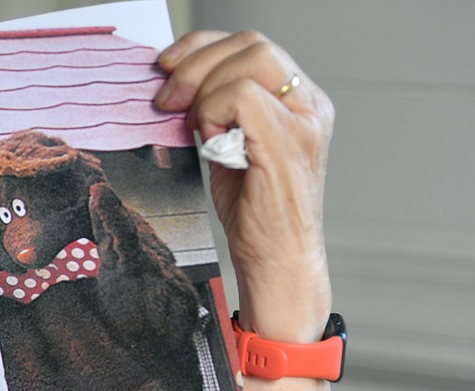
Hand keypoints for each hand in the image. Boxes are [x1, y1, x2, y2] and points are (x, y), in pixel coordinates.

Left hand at [155, 31, 332, 342]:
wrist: (278, 263)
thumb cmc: (256, 217)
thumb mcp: (231, 152)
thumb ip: (217, 114)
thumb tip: (177, 86)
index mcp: (299, 102)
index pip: (253, 46)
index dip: (203, 47)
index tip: (168, 70)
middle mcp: (308, 105)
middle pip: (252, 43)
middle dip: (196, 61)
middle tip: (166, 97)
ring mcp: (303, 121)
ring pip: (249, 61)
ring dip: (203, 87)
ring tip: (191, 126)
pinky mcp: (287, 142)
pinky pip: (241, 97)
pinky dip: (213, 113)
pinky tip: (210, 144)